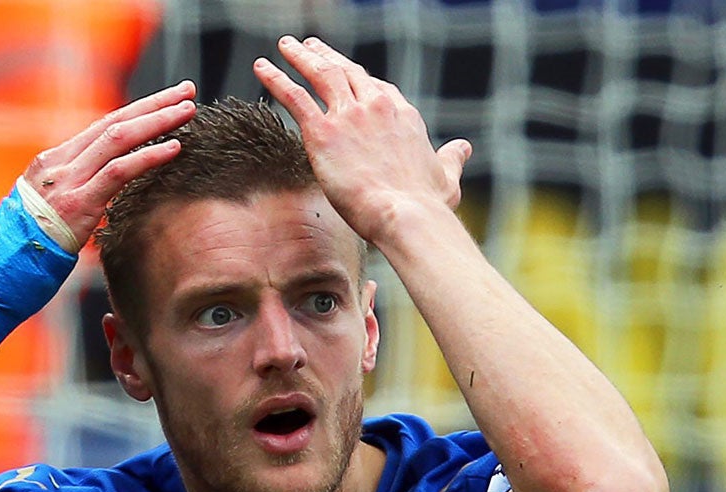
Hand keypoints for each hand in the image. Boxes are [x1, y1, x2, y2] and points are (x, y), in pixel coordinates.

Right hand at [22, 82, 198, 248]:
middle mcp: (58, 164)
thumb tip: (100, 191)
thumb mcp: (45, 211)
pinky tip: (174, 147)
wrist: (1, 272)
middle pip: (113, 122)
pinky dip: (149, 156)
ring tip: (187, 112)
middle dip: (153, 104)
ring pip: (119, 139)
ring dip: (157, 122)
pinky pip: (119, 172)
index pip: (101, 127)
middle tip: (186, 91)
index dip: (136, 111)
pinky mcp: (78, 204)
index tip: (165, 100)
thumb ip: (71, 193)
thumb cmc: (26, 250)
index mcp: (51, 162)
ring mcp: (66, 182)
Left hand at [254, 37, 470, 246]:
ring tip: (285, 45)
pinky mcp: (323, 132)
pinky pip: (294, 97)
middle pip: (346, 71)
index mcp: (402, 114)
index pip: (375, 88)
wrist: (406, 213)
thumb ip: (452, 158)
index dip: (358, 78)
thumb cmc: (426, 205)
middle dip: (326, 56)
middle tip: (310, 45)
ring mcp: (349, 116)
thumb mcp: (447, 177)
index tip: (345, 69)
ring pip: (320, 74)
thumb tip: (463, 148)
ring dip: (300, 56)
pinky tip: (261, 67)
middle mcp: (375, 106)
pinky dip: (276, 79)